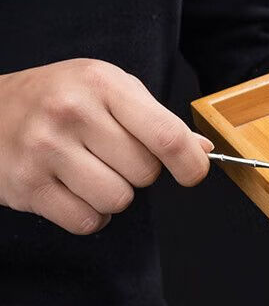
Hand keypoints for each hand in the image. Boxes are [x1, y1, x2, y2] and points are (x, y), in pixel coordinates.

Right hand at [0, 59, 212, 234]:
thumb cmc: (60, 100)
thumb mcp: (109, 91)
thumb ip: (157, 120)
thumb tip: (202, 151)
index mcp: (101, 84)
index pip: (167, 136)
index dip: (191, 165)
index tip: (191, 173)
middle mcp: (71, 111)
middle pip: (145, 174)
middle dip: (137, 173)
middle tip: (109, 155)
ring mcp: (45, 148)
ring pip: (118, 200)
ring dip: (112, 196)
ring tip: (87, 171)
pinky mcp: (28, 184)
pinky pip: (88, 221)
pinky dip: (88, 215)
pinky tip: (71, 189)